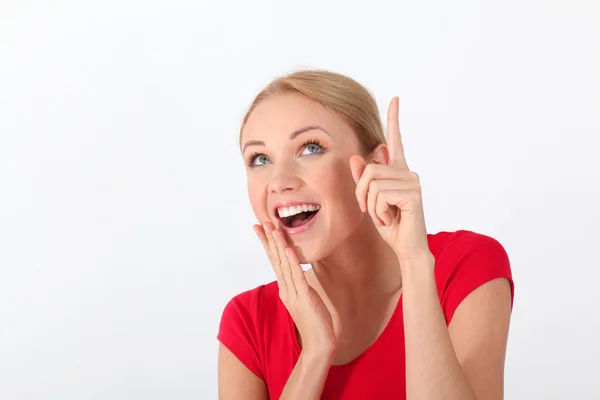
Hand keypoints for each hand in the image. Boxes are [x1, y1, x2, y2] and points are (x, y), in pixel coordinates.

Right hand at [253, 222, 335, 356]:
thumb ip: (299, 287)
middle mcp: (287, 289)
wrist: (319, 344)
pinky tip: (288, 250)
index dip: (268, 245)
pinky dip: (292, 262)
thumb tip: (297, 274)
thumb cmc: (314, 322)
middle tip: (261, 223)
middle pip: (275, 260)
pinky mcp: (305, 298)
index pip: (275, 262)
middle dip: (269, 241)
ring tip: (273, 229)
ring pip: (284, 265)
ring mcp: (294, 293)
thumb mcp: (305, 300)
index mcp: (286, 288)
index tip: (261, 229)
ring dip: (279, 246)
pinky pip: (297, 277)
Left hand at [349, 97, 431, 262]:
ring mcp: (412, 182)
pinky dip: (379, 212)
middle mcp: (407, 172)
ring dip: (371, 205)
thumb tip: (357, 158)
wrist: (406, 248)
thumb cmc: (390, 225)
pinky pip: (380, 196)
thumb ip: (364, 180)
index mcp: (398, 171)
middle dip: (362, 193)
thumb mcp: (371, 201)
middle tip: (372, 211)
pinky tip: (391, 220)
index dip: (394, 119)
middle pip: (369, 169)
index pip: (395, 141)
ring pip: (372, 183)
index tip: (395, 99)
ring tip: (384, 216)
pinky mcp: (412, 194)